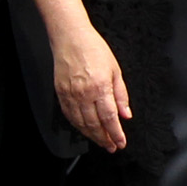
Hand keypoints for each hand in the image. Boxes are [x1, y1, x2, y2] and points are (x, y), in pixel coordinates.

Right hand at [50, 23, 131, 153]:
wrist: (71, 38)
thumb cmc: (94, 50)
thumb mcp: (115, 70)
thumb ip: (121, 95)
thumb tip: (126, 114)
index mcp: (101, 87)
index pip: (109, 118)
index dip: (115, 134)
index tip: (120, 142)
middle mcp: (84, 94)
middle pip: (95, 125)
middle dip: (104, 139)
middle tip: (111, 147)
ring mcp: (70, 95)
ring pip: (81, 123)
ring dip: (92, 136)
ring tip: (101, 141)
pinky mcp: (60, 93)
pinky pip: (69, 115)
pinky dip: (78, 126)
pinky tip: (85, 130)